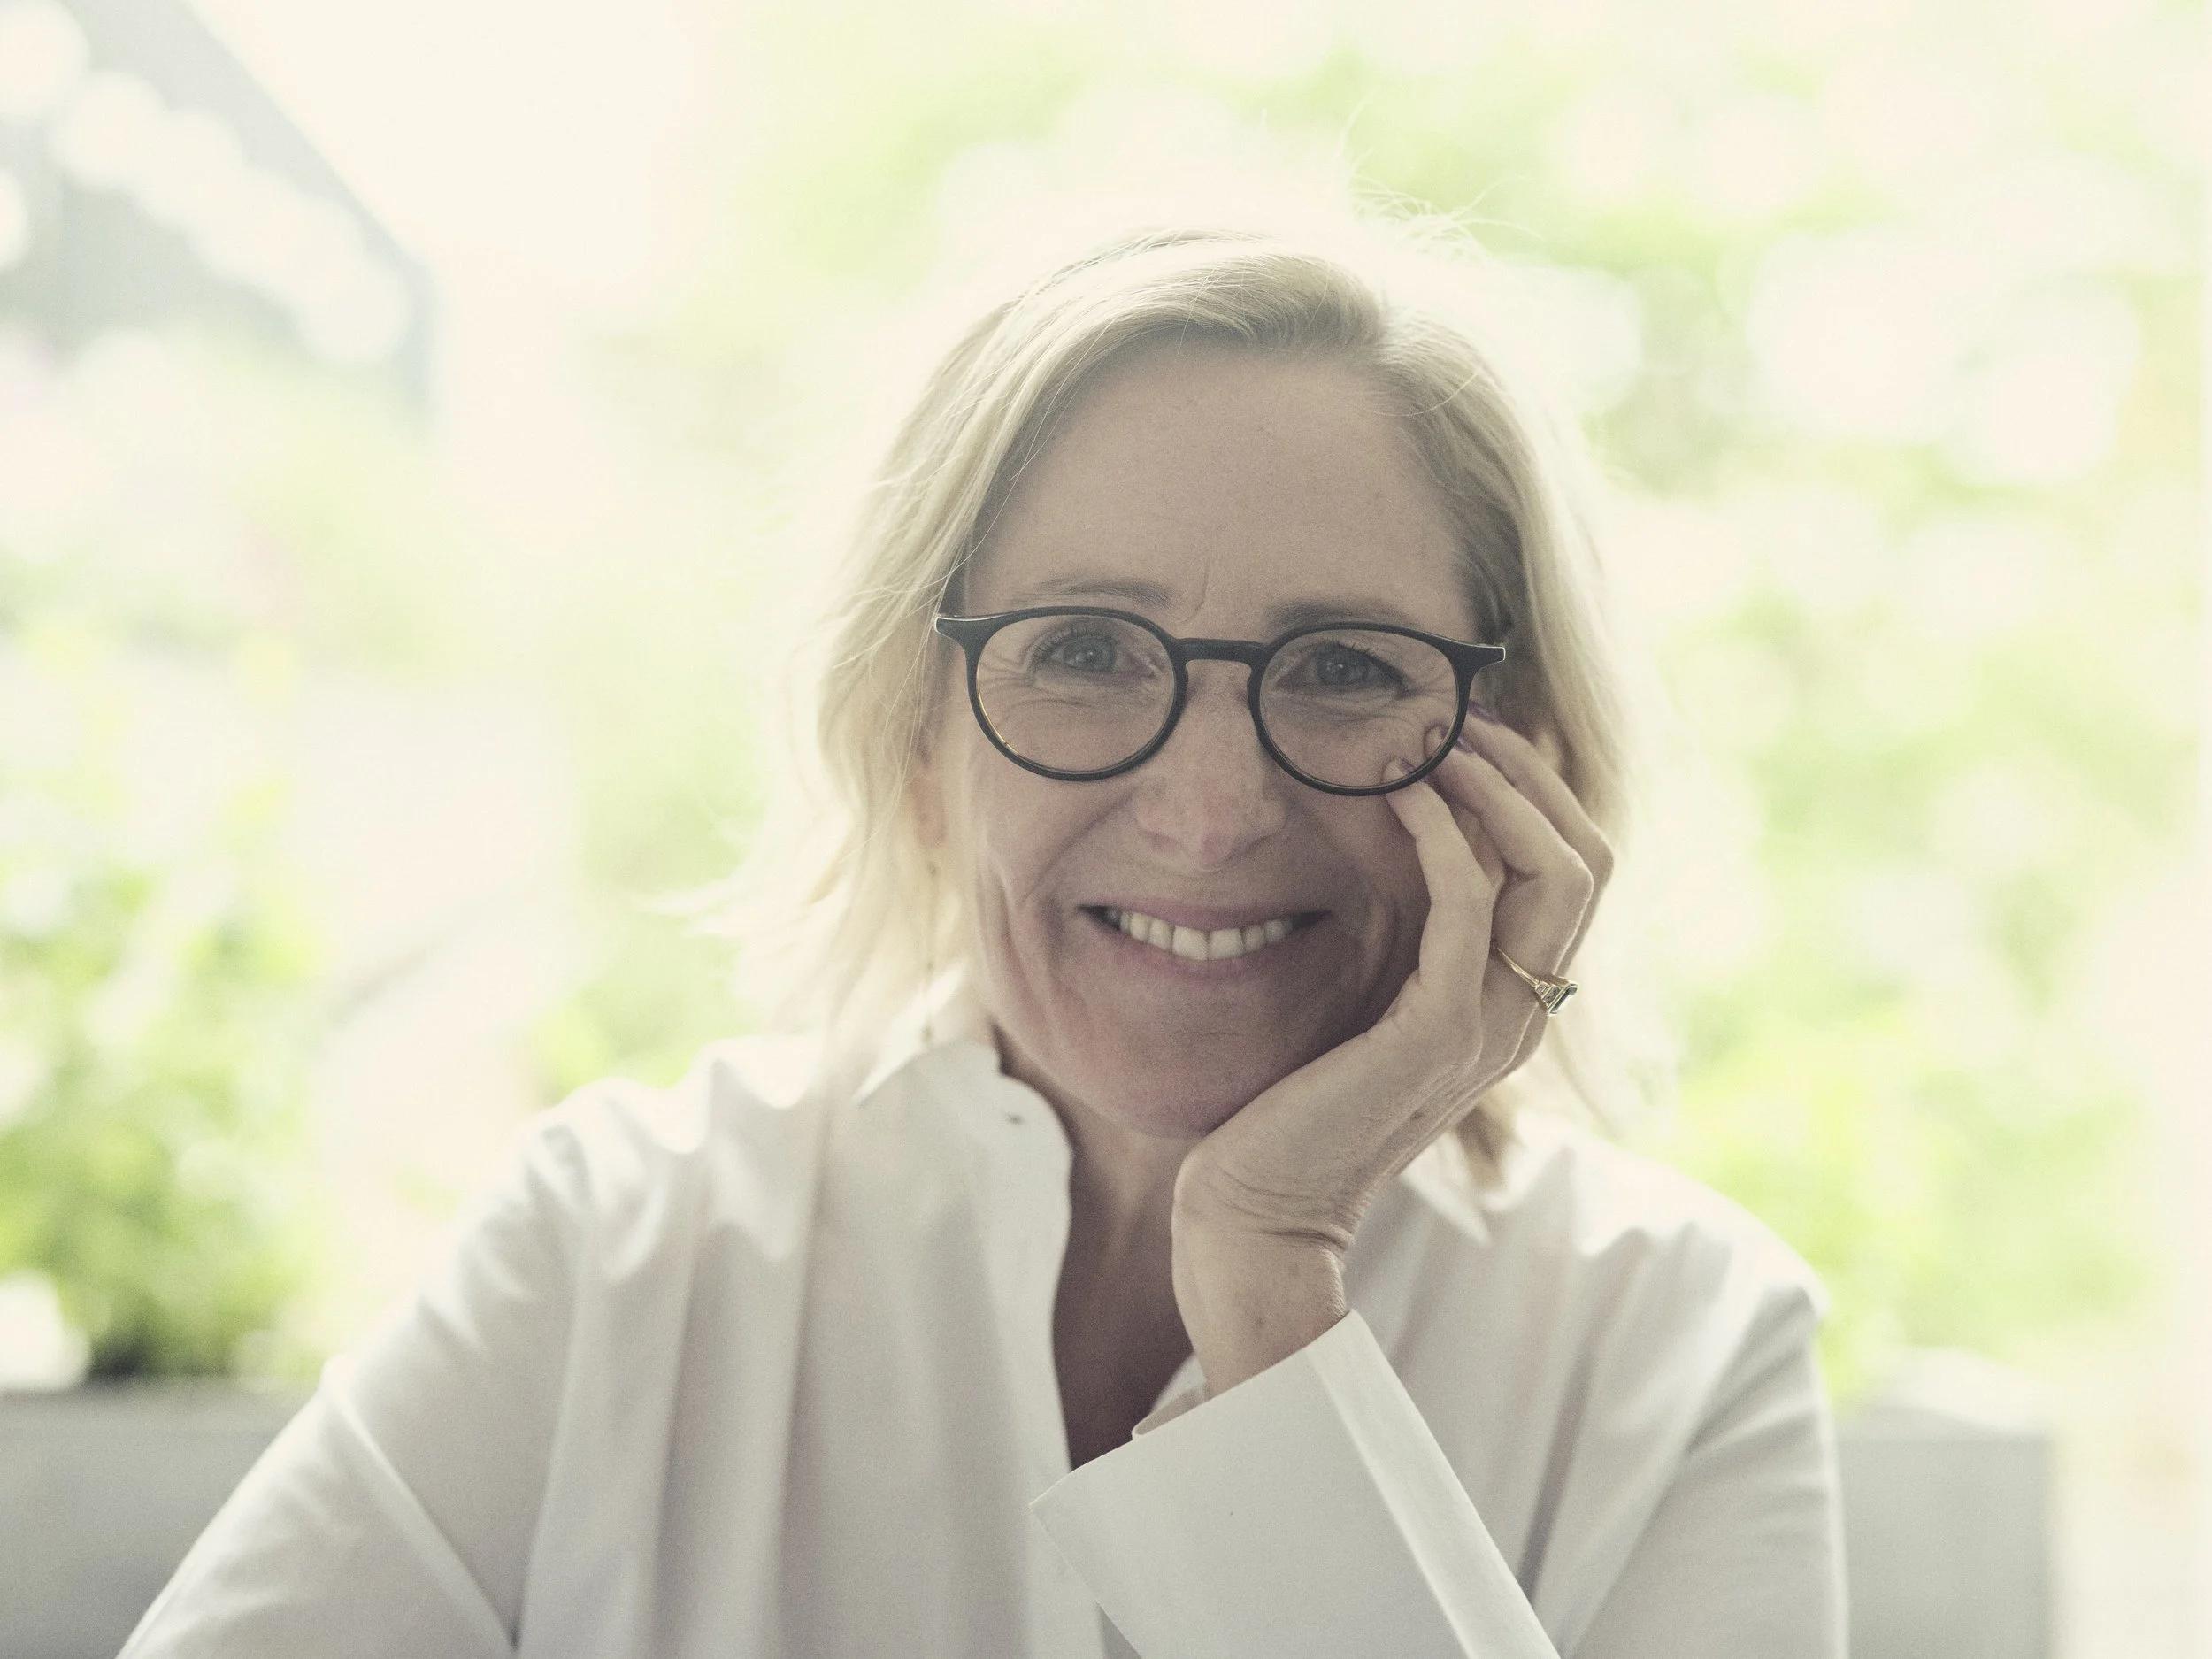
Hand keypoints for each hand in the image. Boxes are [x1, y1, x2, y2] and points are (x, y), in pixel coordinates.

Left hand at [1169, 715, 1613, 1391]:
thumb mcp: (1366, 1010)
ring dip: (1500, 788)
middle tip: (1460, 716)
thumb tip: (1399, 844)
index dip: (1537, 791)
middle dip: (1531, 772)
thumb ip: (1402, 946)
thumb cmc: (1291, 1113)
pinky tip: (1393, 790)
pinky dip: (1441, 831)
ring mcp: (1486, 1030)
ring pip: (1556, 874)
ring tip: (1434, 736)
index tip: (1472, 731)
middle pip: (1589, 862)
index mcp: (1511, 1009)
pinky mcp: (1433, 1036)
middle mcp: (1519, 1018)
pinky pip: (1467, 904)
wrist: (1258, 1217)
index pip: (1576, 874)